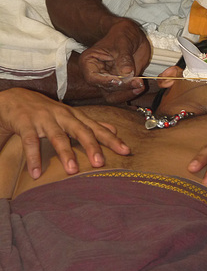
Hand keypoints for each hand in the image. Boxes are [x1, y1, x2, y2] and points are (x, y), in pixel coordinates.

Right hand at [0, 88, 130, 178]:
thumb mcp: (70, 115)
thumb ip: (91, 124)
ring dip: (65, 153)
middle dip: (91, 146)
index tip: (126, 151)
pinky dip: (34, 157)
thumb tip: (114, 130)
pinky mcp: (26, 123)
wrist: (15, 98)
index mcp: (75, 116)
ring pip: (57, 136)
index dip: (112, 139)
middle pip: (81, 130)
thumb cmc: (47, 110)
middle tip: (100, 163)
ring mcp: (44, 119)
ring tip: (72, 171)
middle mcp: (63, 116)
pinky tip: (36, 173)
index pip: (96, 128)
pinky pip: (30, 141)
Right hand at [79, 20, 151, 102]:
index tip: (119, 80)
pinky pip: (124, 93)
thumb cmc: (122, 34)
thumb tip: (126, 73)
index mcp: (89, 62)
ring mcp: (108, 80)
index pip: (93, 78)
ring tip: (141, 84)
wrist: (131, 35)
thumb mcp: (123, 42)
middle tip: (138, 82)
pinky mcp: (120, 84)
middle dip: (122, 88)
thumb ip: (124, 58)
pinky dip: (132, 92)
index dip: (105, 82)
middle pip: (105, 89)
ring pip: (114, 95)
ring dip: (128, 93)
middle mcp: (96, 74)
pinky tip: (141, 86)